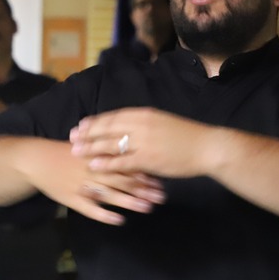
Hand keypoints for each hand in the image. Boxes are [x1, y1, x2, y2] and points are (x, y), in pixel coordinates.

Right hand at [0, 137, 165, 226]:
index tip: (161, 179)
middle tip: (161, 196)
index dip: (143, 172)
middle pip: (121, 180)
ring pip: (109, 195)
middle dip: (143, 189)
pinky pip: (90, 209)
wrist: (36, 160)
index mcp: (97, 155)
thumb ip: (108, 149)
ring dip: (129, 202)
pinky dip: (104, 215)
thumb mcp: (87, 145)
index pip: (125, 163)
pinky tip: (119, 221)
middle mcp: (92, 170)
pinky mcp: (72, 199)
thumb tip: (134, 151)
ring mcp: (82, 186)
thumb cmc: (66, 153)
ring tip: (147, 208)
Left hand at [69, 107, 213, 178]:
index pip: (114, 116)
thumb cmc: (186, 136)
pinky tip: (94, 164)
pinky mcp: (148, 159)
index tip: (81, 124)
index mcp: (144, 114)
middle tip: (72, 136)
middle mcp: (141, 125)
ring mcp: (144, 142)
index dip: (96, 121)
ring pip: (111, 143)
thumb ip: (144, 124)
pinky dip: (107, 162)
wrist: (207, 147)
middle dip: (88, 132)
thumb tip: (128, 126)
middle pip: (108, 128)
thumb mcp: (163, 122)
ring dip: (91, 147)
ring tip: (75, 150)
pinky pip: (122, 161)